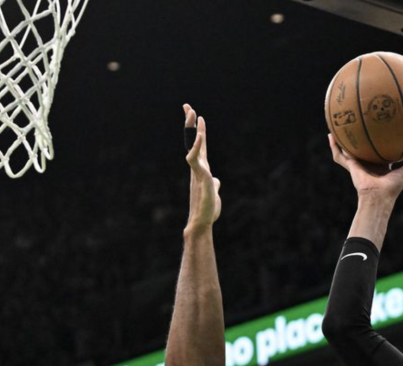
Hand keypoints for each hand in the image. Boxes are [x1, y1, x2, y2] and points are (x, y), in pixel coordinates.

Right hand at [184, 104, 220, 232]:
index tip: (197, 116)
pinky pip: (195, 158)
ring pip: (192, 145)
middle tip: (187, 106)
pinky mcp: (200, 176)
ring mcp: (198, 170)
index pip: (200, 144)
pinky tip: (199, 134)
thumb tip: (215, 180)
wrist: (202, 222)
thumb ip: (213, 183)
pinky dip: (197, 146)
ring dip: (191, 128)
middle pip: (192, 139)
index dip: (199, 129)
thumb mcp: (213, 191)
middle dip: (190, 122)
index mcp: (201, 167)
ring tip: (193, 112)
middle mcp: (197, 166)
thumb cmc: (207, 209)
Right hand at [328, 134, 402, 204]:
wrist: (379, 196)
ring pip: (348, 150)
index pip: (379, 151)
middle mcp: (368, 163)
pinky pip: (340, 155)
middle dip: (359, 138)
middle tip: (358, 123)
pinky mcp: (351, 166)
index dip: (379, 142)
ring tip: (337, 127)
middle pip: (362, 148)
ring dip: (342, 140)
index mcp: (381, 165)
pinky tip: (331, 135)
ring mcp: (358, 164)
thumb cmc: (394, 186)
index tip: (379, 129)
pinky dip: (334, 147)